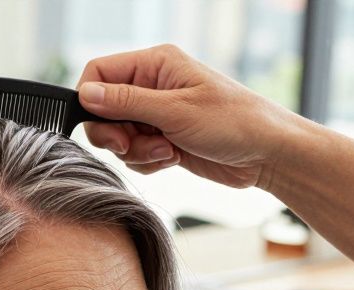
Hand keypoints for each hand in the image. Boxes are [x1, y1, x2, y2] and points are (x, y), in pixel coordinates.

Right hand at [76, 44, 309, 188]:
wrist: (267, 154)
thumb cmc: (234, 122)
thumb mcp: (176, 111)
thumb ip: (127, 103)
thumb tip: (87, 95)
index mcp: (155, 64)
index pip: (99, 73)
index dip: (91, 100)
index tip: (102, 125)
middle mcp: (151, 86)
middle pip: (102, 110)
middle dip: (114, 134)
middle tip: (130, 145)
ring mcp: (156, 114)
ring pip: (117, 136)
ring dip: (135, 150)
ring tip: (166, 151)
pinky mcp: (161, 138)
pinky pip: (133, 153)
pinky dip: (147, 161)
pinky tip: (172, 158)